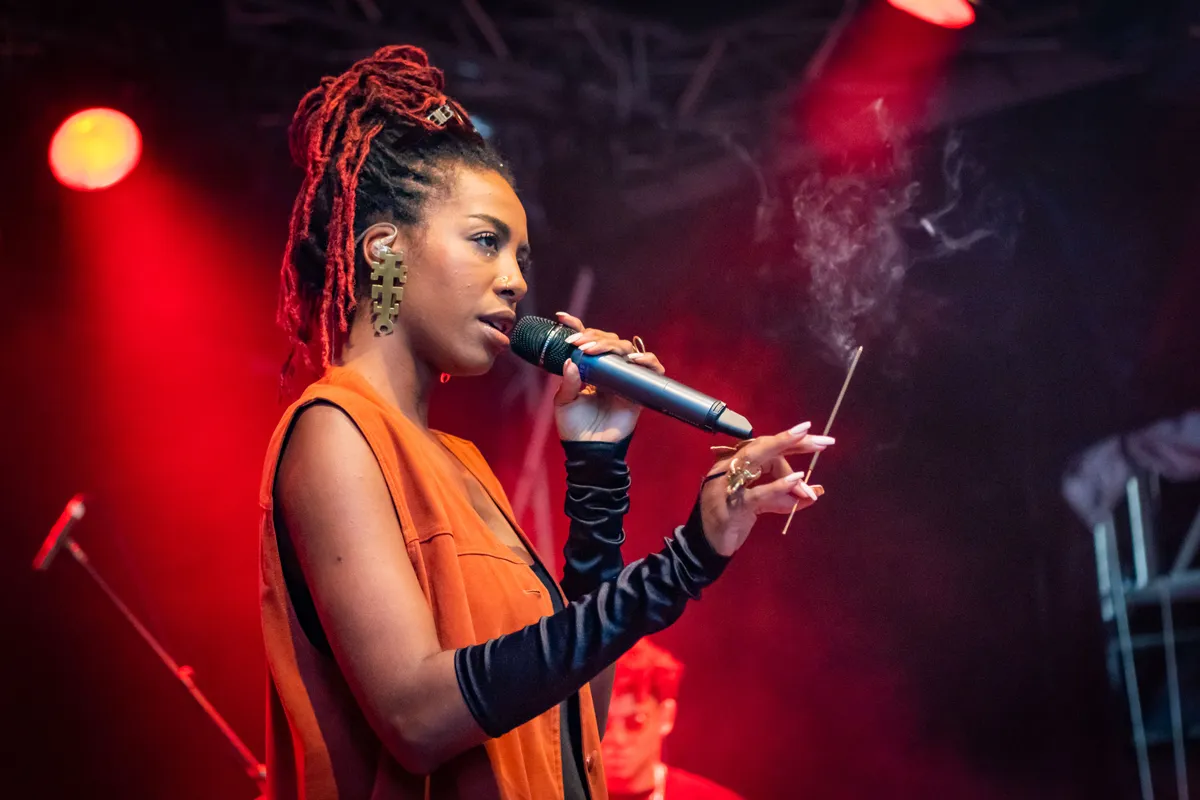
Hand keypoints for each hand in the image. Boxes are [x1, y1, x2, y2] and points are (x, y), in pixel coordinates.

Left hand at [552, 312, 665, 442]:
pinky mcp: (640, 389)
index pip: (587, 341)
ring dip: (611, 345)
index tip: (563, 318)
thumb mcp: (564, 402)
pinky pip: (652, 368)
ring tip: (593, 351)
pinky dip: (646, 360)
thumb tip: (572, 360)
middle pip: (608, 340)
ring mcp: (625, 377)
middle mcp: (608, 369)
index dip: (578, 327)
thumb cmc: (575, 427)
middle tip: (578, 344)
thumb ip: (567, 382)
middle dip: (592, 337)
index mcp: (589, 368)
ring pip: (627, 348)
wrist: (589, 450)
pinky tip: (632, 360)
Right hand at [699, 423, 833, 555]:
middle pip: (761, 446)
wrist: (704, 549)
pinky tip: (796, 481)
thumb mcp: (757, 506)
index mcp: (730, 464)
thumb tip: (811, 493)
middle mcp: (726, 468)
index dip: (788, 440)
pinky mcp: (731, 506)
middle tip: (823, 442)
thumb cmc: (730, 523)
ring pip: (757, 461)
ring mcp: (726, 485)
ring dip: (788, 468)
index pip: (762, 445)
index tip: (812, 434)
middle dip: (792, 441)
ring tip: (806, 484)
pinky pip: (758, 492)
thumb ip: (780, 497)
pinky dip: (779, 486)